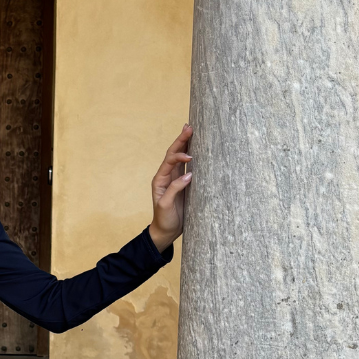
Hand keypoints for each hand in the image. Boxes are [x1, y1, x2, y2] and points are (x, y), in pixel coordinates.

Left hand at [148, 124, 192, 252]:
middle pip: (174, 154)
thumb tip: (189, 175)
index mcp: (160, 179)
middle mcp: (167, 176)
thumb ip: (174, 189)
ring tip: (191, 130)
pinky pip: (188, 166)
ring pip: (181, 157)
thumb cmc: (164, 219)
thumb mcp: (166, 205)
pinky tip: (198, 147)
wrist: (167, 231)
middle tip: (189, 127)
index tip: (190, 157)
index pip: (169, 161)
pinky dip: (193, 155)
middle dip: (181, 140)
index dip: (178, 156)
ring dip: (186, 144)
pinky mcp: (184, 184)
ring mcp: (176, 179)